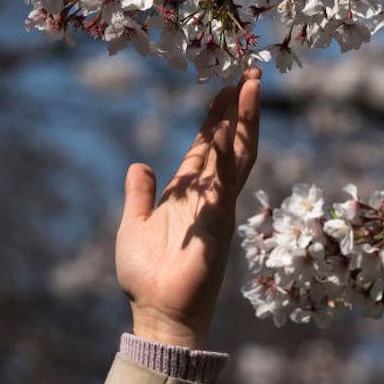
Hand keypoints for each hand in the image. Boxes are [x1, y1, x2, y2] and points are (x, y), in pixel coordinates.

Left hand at [115, 69, 260, 348]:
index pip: (207, 147)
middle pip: (229, 142)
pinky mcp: (217, 216)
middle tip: (248, 72)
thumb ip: (139, 195)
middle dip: (238, 108)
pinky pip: (228, 174)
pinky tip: (236, 122)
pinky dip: (234, 146)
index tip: (225, 88)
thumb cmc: (146, 276)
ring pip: (236, 151)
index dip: (217, 118)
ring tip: (249, 83)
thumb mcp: (134, 224)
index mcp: (187, 194)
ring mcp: (217, 204)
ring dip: (243, 117)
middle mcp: (208, 194)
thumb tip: (139, 166)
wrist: (159, 310)